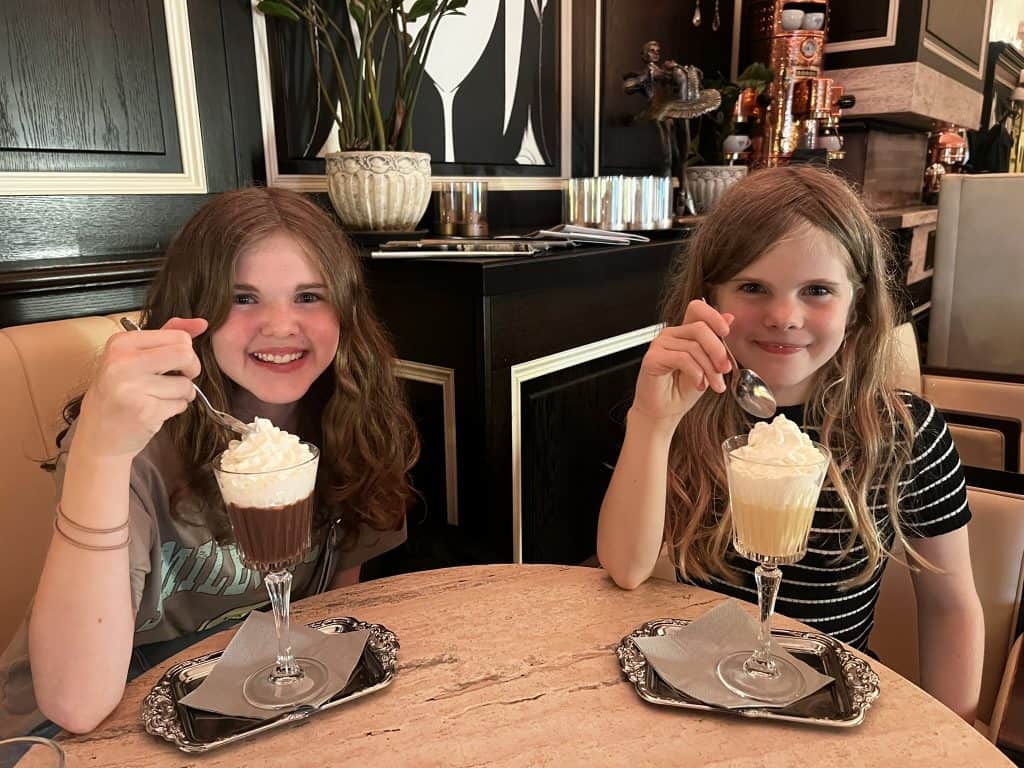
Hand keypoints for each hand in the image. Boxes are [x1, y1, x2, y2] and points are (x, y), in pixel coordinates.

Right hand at [75, 317, 208, 459]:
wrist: (98, 436)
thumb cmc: (118, 394)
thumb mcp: (134, 358)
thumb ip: (167, 336)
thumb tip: (201, 323)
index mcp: (121, 343)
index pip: (177, 336)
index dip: (186, 351)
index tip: (177, 362)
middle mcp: (123, 362)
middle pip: (185, 354)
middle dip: (192, 369)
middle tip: (182, 378)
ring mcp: (132, 388)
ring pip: (186, 384)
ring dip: (182, 394)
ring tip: (161, 398)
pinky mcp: (145, 411)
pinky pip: (180, 404)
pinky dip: (175, 408)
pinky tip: (156, 411)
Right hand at [631, 300, 733, 427]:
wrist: (666, 412)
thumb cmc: (683, 390)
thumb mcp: (708, 365)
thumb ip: (716, 342)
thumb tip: (729, 317)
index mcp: (684, 332)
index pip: (697, 309)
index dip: (713, 316)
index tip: (726, 332)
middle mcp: (671, 334)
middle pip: (700, 328)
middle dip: (718, 350)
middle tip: (725, 369)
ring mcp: (660, 344)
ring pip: (694, 347)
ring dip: (709, 369)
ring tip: (714, 385)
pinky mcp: (653, 358)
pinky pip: (682, 358)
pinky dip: (696, 373)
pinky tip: (698, 385)